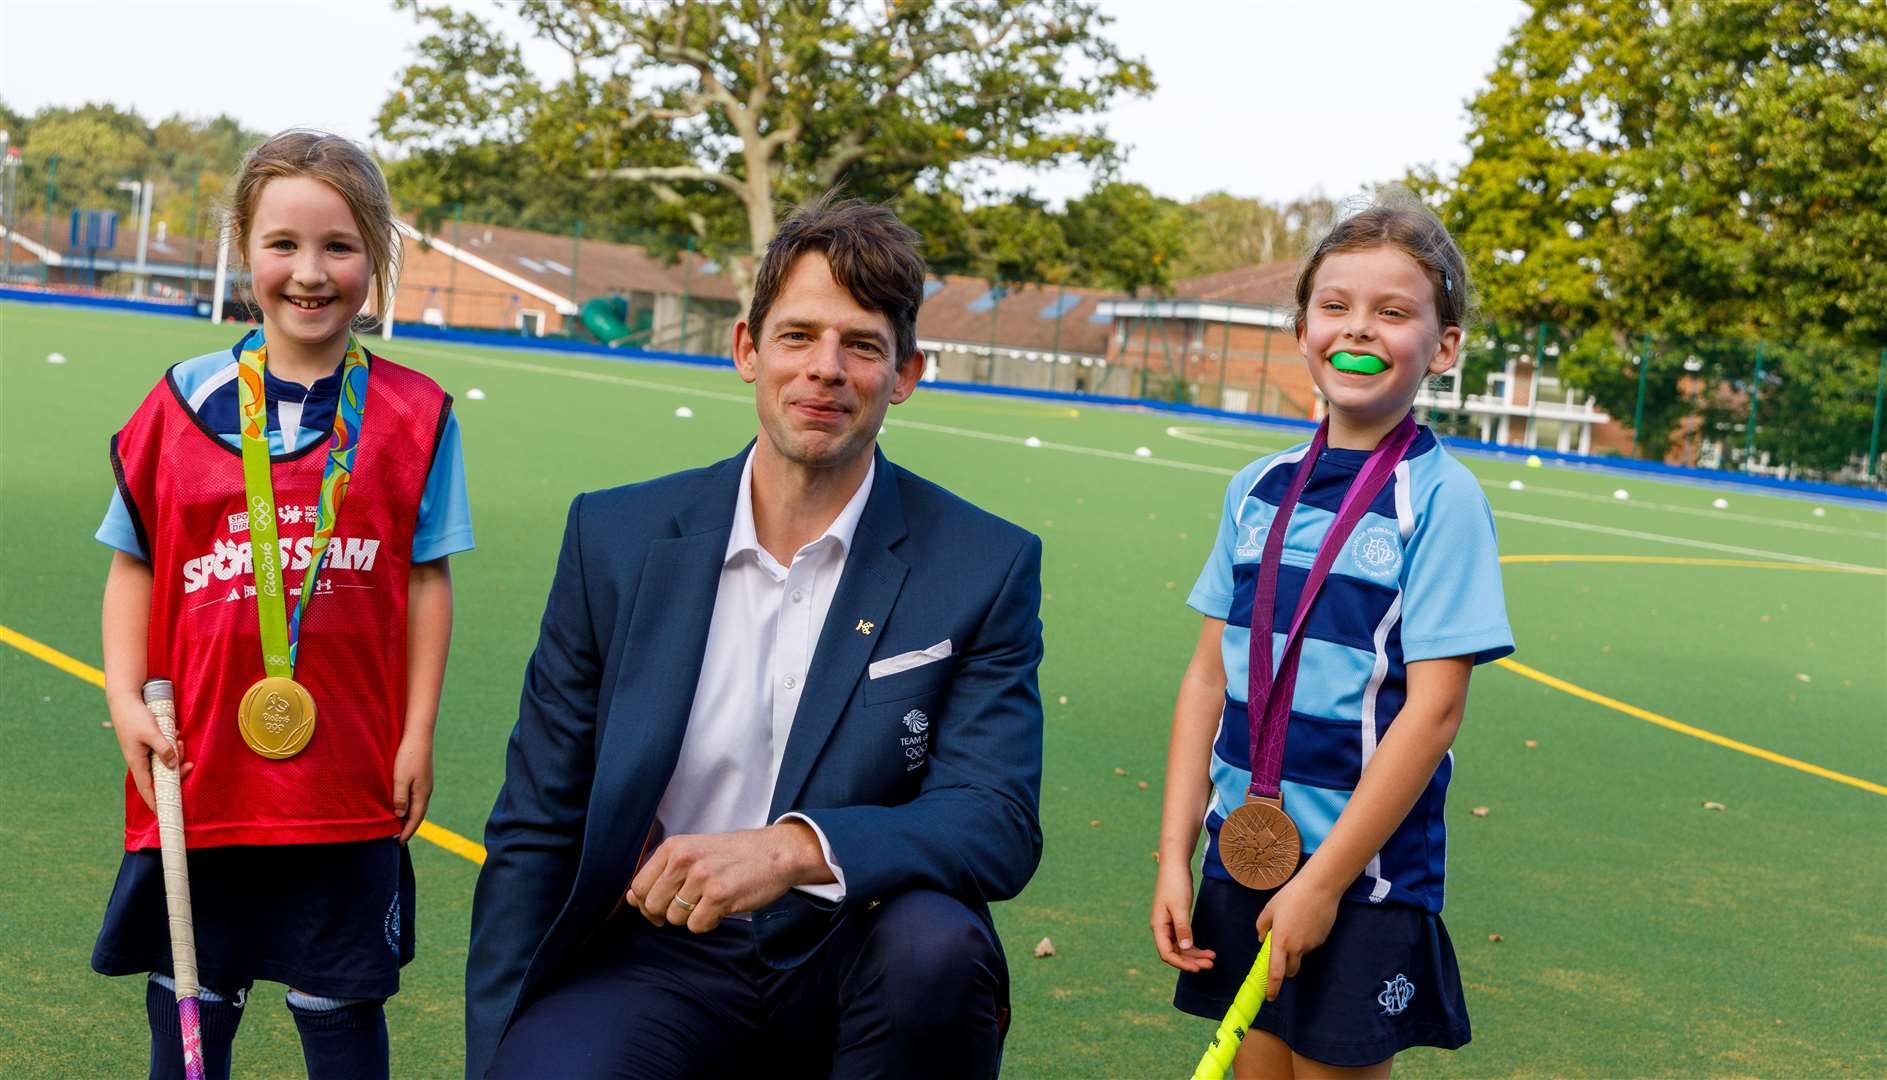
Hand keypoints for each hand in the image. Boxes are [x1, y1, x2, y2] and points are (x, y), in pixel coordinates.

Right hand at [109, 692, 190, 813]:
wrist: (126, 700)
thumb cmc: (135, 717)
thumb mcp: (152, 733)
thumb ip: (164, 749)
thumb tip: (173, 765)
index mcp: (137, 762)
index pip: (147, 789)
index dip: (156, 802)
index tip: (165, 814)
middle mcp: (140, 761)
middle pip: (161, 776)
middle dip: (176, 773)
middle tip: (189, 764)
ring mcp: (145, 753)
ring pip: (165, 762)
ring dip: (176, 755)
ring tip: (181, 740)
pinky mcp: (149, 744)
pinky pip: (164, 750)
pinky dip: (173, 745)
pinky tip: (176, 733)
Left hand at [392, 735, 433, 843]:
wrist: (418, 735)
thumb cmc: (408, 756)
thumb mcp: (400, 779)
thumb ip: (400, 798)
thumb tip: (400, 815)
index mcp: (422, 794)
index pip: (416, 819)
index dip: (407, 832)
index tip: (399, 843)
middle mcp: (426, 791)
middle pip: (418, 815)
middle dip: (409, 827)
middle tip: (398, 838)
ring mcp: (425, 784)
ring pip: (417, 806)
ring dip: (409, 817)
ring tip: (399, 825)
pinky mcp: (422, 777)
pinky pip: (416, 798)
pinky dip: (409, 806)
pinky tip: (402, 805)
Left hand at [627, 823, 825, 933]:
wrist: (776, 852)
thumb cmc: (733, 856)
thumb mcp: (694, 852)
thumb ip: (662, 873)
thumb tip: (632, 899)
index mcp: (674, 847)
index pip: (638, 887)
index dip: (646, 905)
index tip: (663, 906)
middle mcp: (684, 860)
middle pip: (653, 906)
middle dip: (669, 913)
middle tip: (691, 905)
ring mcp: (702, 877)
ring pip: (675, 918)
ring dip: (692, 917)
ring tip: (711, 900)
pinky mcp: (720, 895)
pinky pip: (697, 926)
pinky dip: (709, 923)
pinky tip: (722, 907)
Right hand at [1151, 863, 1216, 972]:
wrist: (1175, 865)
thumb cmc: (1175, 883)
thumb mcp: (1180, 907)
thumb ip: (1183, 928)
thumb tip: (1185, 947)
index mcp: (1159, 926)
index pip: (1167, 953)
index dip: (1181, 963)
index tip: (1198, 968)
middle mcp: (1162, 928)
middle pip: (1175, 952)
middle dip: (1192, 960)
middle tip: (1210, 965)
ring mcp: (1169, 924)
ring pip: (1181, 947)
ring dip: (1195, 954)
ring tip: (1212, 958)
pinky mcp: (1176, 919)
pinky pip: (1184, 938)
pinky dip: (1195, 945)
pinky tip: (1206, 949)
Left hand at [1255, 875, 1340, 1000]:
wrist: (1320, 888)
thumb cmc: (1291, 896)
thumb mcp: (1270, 909)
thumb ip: (1262, 926)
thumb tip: (1262, 939)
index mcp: (1280, 942)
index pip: (1275, 973)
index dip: (1272, 988)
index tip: (1269, 997)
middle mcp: (1297, 948)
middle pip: (1290, 970)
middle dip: (1284, 969)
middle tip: (1280, 955)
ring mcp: (1311, 945)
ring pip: (1301, 955)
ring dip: (1296, 950)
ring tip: (1295, 925)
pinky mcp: (1322, 940)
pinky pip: (1311, 945)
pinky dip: (1306, 939)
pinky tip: (1307, 921)